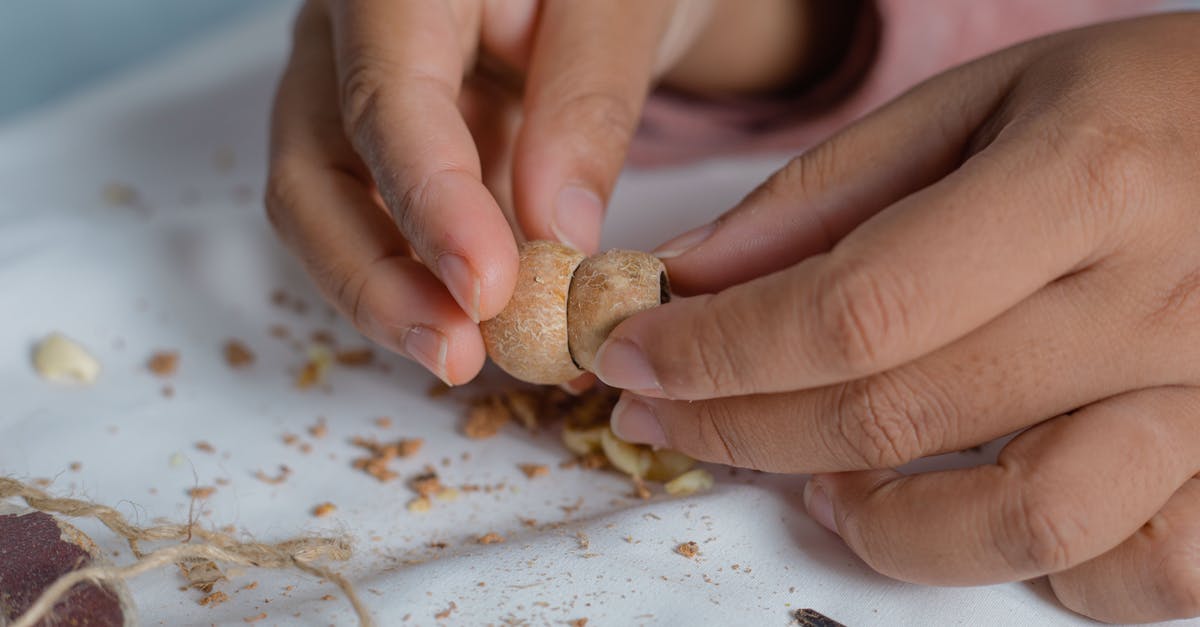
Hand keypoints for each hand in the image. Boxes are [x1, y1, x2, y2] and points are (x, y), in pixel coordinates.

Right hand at [263, 0, 838, 383]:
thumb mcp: (625, 6)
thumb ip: (590, 100)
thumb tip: (558, 231)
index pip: (384, 96)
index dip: (427, 201)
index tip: (486, 285)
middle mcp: (346, 40)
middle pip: (311, 173)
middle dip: (375, 278)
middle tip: (459, 353)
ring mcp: (350, 97)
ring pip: (328, 214)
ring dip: (392, 296)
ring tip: (471, 354)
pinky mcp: (381, 152)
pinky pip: (376, 227)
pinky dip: (422, 283)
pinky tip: (477, 325)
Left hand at [594, 13, 1199, 621]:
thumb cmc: (1147, 103)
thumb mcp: (986, 102)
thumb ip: (833, 192)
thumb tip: (698, 279)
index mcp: (1085, 183)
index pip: (854, 308)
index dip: (721, 350)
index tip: (634, 356)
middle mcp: (1157, 303)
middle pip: (900, 414)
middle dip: (742, 427)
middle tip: (665, 411)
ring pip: (1028, 523)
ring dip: (885, 525)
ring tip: (819, 487)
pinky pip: (1142, 569)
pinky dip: (1039, 566)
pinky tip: (972, 513)